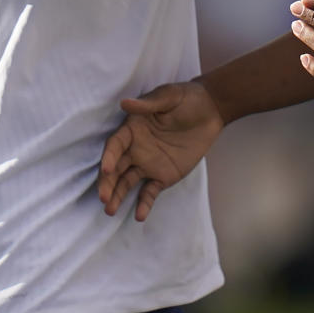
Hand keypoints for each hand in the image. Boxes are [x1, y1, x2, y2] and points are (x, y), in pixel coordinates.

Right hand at [99, 81, 223, 220]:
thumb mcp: (168, 96)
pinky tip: (139, 216)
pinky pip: (149, 192)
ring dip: (118, 196)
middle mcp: (135, 149)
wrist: (210, 110)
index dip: (110, 156)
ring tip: (109, 210)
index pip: (116, 145)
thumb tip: (124, 103)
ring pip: (127, 182)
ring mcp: (148, 164)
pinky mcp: (162, 176)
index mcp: (132, 129)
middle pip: (116, 168)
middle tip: (103, 197)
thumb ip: (148, 104)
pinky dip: (144, 204)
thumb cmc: (186, 98)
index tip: (106, 169)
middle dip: (108, 183)